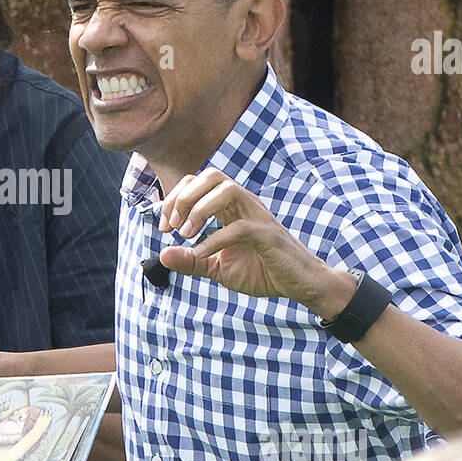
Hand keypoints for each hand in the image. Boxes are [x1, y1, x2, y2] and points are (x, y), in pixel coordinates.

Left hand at [157, 169, 350, 315]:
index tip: (164, 227)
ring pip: (226, 190)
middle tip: (173, 226)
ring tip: (186, 234)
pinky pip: (238, 228)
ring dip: (199, 209)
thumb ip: (191, 262)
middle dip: (184, 197)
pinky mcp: (268, 235)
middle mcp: (244, 204)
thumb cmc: (262, 271)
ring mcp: (258, 216)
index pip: (198, 182)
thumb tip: (162, 255)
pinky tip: (200, 255)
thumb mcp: (218, 269)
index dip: (175, 199)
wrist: (299, 285)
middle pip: (212, 175)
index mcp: (231, 207)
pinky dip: (213, 240)